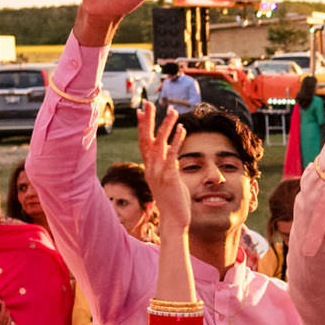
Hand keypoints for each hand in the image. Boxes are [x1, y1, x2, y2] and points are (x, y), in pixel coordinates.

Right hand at [135, 102, 192, 231]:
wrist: (174, 220)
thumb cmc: (174, 200)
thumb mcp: (169, 179)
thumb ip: (168, 164)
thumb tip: (170, 151)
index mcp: (149, 168)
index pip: (143, 143)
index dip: (142, 126)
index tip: (142, 110)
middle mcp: (150, 168)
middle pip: (145, 140)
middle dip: (147, 121)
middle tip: (148, 103)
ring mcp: (158, 173)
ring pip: (159, 144)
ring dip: (165, 126)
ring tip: (173, 112)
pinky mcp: (169, 177)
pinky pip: (172, 155)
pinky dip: (177, 141)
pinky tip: (182, 129)